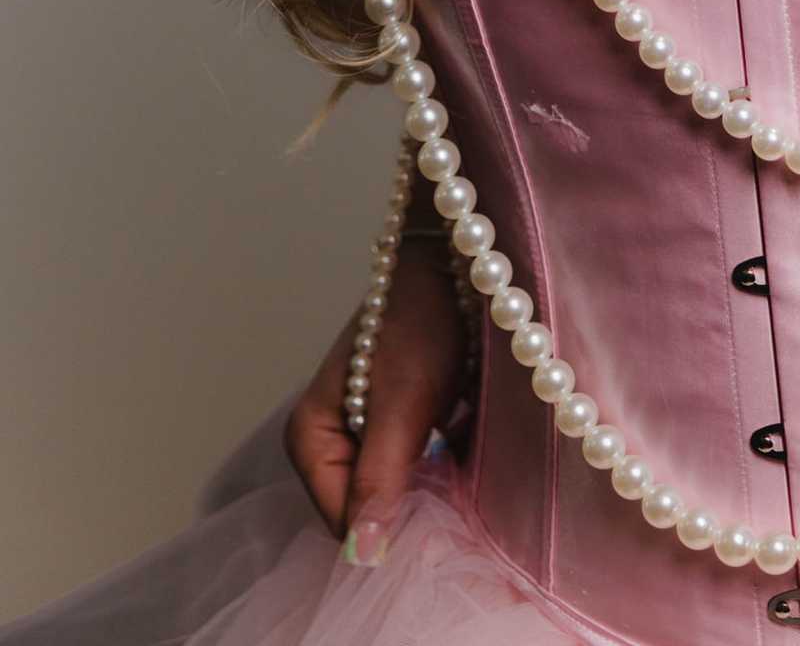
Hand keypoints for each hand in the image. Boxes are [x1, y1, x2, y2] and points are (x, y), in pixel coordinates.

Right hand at [282, 236, 470, 540]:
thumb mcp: (400, 403)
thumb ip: (378, 477)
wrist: (457, 263)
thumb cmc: (422, 323)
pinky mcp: (402, 424)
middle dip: (411, 508)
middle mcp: (332, 440)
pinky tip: (470, 452)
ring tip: (466, 467)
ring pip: (398, 493)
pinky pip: (421, 471)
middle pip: (368, 509)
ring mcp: (367, 432)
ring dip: (434, 490)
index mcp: (310, 438)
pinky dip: (447, 470)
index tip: (434, 522)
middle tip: (456, 492)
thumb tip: (363, 554)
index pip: (341, 521)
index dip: (385, 529)